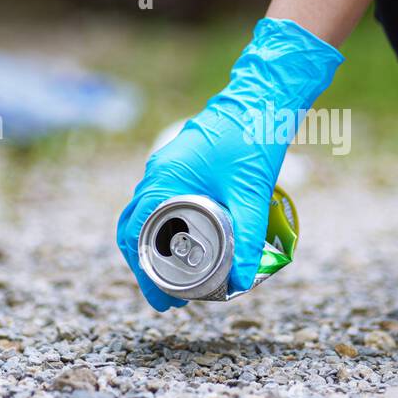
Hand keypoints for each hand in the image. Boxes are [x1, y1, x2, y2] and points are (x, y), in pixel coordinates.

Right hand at [116, 18, 342, 309]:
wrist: (262, 97)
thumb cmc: (252, 138)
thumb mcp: (250, 193)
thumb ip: (248, 239)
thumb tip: (243, 283)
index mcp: (163, 179)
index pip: (135, 236)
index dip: (144, 273)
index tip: (163, 301)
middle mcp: (157, 173)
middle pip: (135, 230)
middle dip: (148, 266)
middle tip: (172, 298)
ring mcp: (167, 167)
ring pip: (146, 216)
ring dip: (156, 247)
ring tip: (179, 277)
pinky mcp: (181, 165)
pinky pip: (162, 202)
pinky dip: (166, 227)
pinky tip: (189, 242)